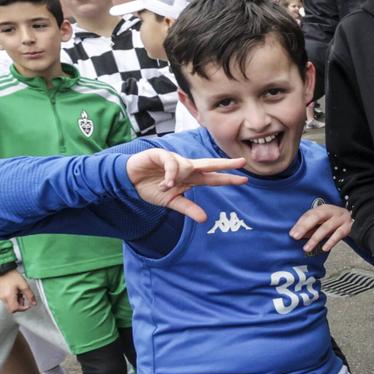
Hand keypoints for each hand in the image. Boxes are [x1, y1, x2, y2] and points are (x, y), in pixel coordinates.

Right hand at [0, 269, 33, 313]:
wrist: (4, 270)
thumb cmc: (13, 276)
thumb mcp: (24, 285)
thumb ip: (30, 295)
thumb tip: (34, 303)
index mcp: (9, 296)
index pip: (15, 309)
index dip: (22, 309)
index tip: (28, 305)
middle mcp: (3, 298)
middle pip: (12, 309)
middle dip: (19, 306)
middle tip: (23, 298)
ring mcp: (1, 297)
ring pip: (10, 305)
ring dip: (16, 302)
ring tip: (19, 293)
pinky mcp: (0, 295)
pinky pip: (7, 301)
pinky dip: (13, 299)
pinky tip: (15, 292)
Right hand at [125, 148, 247, 220]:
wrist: (129, 180)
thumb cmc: (152, 187)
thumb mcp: (171, 201)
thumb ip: (187, 208)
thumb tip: (204, 219)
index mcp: (191, 178)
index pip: (213, 178)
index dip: (227, 179)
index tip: (244, 180)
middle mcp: (186, 167)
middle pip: (209, 164)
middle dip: (225, 163)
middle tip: (242, 162)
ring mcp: (174, 160)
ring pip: (185, 165)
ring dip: (177, 176)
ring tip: (166, 186)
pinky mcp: (160, 155)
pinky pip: (170, 162)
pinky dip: (169, 174)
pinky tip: (163, 183)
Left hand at [291, 201, 352, 252]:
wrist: (354, 218)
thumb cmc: (334, 221)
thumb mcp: (322, 220)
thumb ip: (311, 226)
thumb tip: (297, 234)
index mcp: (323, 208)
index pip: (309, 214)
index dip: (300, 224)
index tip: (292, 234)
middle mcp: (332, 211)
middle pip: (317, 217)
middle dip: (305, 227)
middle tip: (296, 237)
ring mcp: (340, 219)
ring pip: (326, 227)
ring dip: (315, 238)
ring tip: (307, 248)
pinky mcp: (348, 227)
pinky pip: (338, 234)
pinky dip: (331, 241)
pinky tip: (324, 248)